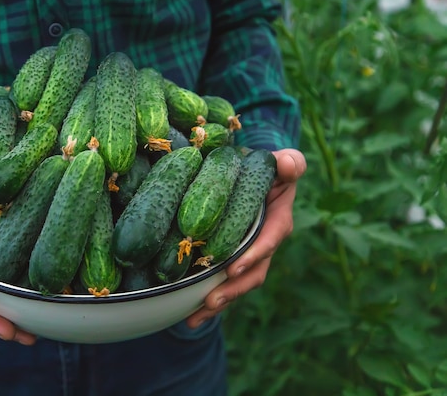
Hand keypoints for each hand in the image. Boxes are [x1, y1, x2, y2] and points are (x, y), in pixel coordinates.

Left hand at [186, 148, 306, 327]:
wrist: (254, 175)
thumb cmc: (267, 167)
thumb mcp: (282, 162)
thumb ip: (291, 162)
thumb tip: (288, 164)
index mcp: (279, 221)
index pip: (270, 240)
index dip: (254, 255)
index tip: (234, 269)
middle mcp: (265, 243)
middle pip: (253, 272)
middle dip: (232, 290)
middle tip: (210, 302)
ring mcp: (249, 255)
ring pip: (237, 284)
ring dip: (218, 302)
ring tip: (194, 317)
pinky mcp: (233, 260)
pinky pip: (223, 282)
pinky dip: (206, 300)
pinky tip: (187, 314)